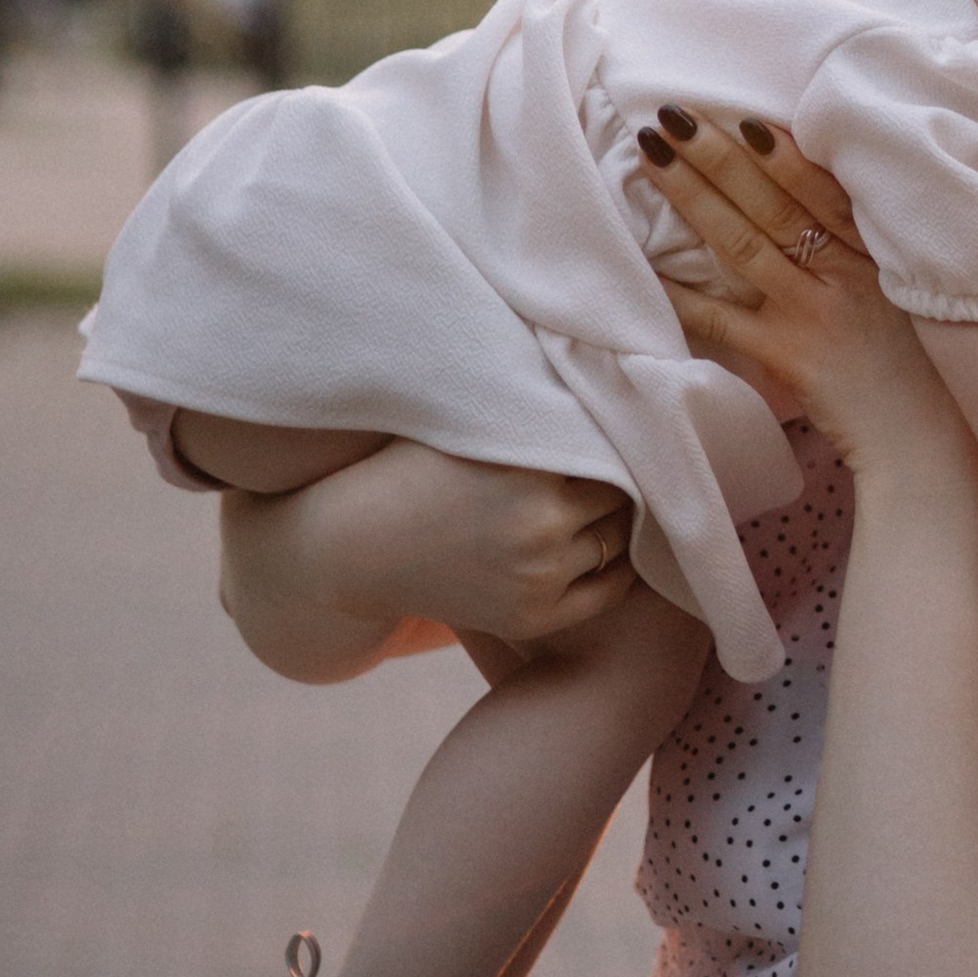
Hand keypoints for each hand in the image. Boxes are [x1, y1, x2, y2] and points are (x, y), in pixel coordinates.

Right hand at [226, 440, 632, 654]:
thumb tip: (601, 360)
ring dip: (619, 518)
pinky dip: (617, 565)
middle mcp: (541, 522)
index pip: (616, 443)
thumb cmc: (409, 468)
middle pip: (627, 491)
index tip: (621, 421)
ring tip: (610, 497)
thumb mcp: (472, 421)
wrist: (350, 548)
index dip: (618, 433)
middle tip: (619, 460)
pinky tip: (608, 542)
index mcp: (528, 464)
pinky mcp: (535, 616)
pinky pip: (609, 589)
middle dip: (623, 475)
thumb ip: (535, 401)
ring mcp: (540, 575)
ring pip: (619, 538)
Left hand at [638, 109, 965, 477]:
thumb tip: (817, 196)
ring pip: (743, 243)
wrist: (927, 441)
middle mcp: (847, 272)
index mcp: (879, 250)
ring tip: (653, 156)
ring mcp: (814, 312)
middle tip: (672, 116)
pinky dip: (683, 293)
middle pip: (772, 203)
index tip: (740, 115)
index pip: (825, 187)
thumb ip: (871, 245)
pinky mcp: (788, 355)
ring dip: (693, 196)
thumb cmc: (924, 363)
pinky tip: (646, 264)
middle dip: (719, 155)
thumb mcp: (912, 287)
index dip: (781, 151)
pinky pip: (723, 318)